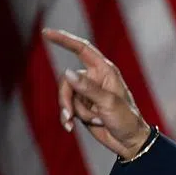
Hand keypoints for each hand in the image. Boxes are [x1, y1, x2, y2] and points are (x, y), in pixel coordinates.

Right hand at [41, 28, 150, 158]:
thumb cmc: (126, 119)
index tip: (46, 33)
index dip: (64, 40)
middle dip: (66, 99)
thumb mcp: (108, 103)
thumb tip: (67, 73)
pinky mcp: (82, 107)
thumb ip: (87, 88)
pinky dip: (68, 118)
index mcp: (105, 71)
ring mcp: (87, 93)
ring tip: (93, 121)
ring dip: (75, 112)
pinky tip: (71, 128)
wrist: (129, 142)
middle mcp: (94, 78)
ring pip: (66, 96)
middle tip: (71, 115)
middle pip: (67, 80)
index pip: (82, 49)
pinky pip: (66, 108)